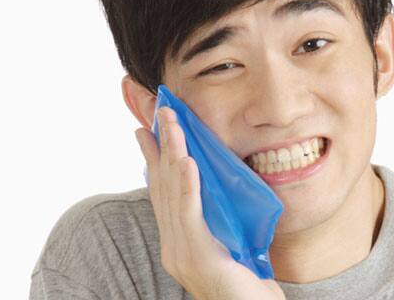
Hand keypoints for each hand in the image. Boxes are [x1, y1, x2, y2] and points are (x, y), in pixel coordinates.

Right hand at [135, 106, 285, 299]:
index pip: (162, 192)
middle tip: (161, 112)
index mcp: (178, 241)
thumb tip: (217, 189)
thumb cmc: (247, 283)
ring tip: (172, 123)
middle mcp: (173, 246)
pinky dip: (188, 186)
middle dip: (161, 145)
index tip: (146, 131)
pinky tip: (187, 162)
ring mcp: (182, 253)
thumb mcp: (229, 244)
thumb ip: (218, 219)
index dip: (154, 159)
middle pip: (163, 186)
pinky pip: (190, 215)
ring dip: (173, 153)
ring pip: (173, 193)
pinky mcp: (199, 257)